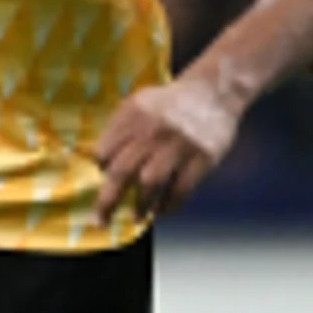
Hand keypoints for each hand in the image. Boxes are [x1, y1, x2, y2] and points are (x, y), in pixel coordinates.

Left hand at [93, 72, 243, 225]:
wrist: (213, 91)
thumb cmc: (170, 103)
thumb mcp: (139, 103)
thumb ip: (119, 128)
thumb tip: (98, 161)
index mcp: (133, 115)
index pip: (105, 150)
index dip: (102, 168)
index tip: (105, 177)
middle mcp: (152, 130)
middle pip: (122, 171)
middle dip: (108, 200)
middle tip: (101, 220)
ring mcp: (177, 145)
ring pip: (150, 182)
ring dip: (140, 204)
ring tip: (137, 216)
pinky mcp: (201, 157)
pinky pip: (180, 189)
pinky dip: (169, 205)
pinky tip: (163, 210)